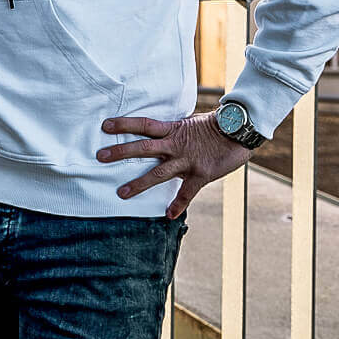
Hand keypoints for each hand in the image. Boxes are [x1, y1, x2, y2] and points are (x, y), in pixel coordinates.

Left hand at [97, 111, 252, 218]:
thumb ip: (173, 131)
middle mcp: (176, 144)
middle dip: (121, 152)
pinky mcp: (201, 175)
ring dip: (139, 183)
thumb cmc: (214, 126)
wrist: (238, 132)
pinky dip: (178, 205)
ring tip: (121, 193)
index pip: (143, 124)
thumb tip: (158, 133)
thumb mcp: (189, 123)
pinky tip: (169, 215)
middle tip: (100, 157)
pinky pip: (187, 193)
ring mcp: (187, 160)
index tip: (105, 126)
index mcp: (172, 129)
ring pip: (158, 173)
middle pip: (143, 147)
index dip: (124, 124)